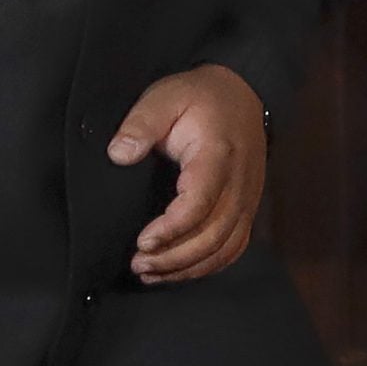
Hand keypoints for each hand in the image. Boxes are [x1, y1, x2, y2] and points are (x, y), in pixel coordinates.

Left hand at [115, 63, 266, 282]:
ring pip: (224, 249)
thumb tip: (119, 154)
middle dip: (174, 258)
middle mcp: (239, 184)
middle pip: (213, 236)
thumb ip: (141, 123)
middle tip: (138, 263)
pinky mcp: (246, 209)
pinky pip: (233, 248)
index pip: (200, 203)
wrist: (242, 93)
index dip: (171, 229)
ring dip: (188, 268)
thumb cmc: (200, 98)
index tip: (141, 240)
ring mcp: (247, 199)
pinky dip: (207, 266)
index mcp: (217, 156)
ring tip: (152, 272)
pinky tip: (179, 271)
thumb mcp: (165, 97)